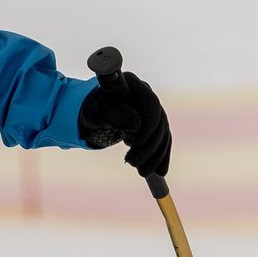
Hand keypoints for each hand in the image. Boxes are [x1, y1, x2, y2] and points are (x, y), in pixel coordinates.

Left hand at [79, 50, 171, 179]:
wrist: (96, 112)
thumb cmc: (94, 109)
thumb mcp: (98, 113)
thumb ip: (113, 115)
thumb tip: (136, 125)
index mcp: (133, 85)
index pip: (150, 104)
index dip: (147, 126)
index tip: (136, 144)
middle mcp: (146, 93)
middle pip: (159, 121)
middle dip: (150, 147)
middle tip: (135, 164)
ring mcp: (152, 107)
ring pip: (162, 133)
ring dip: (155, 156)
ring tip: (142, 171)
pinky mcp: (155, 122)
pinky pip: (163, 139)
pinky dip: (161, 156)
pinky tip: (159, 172)